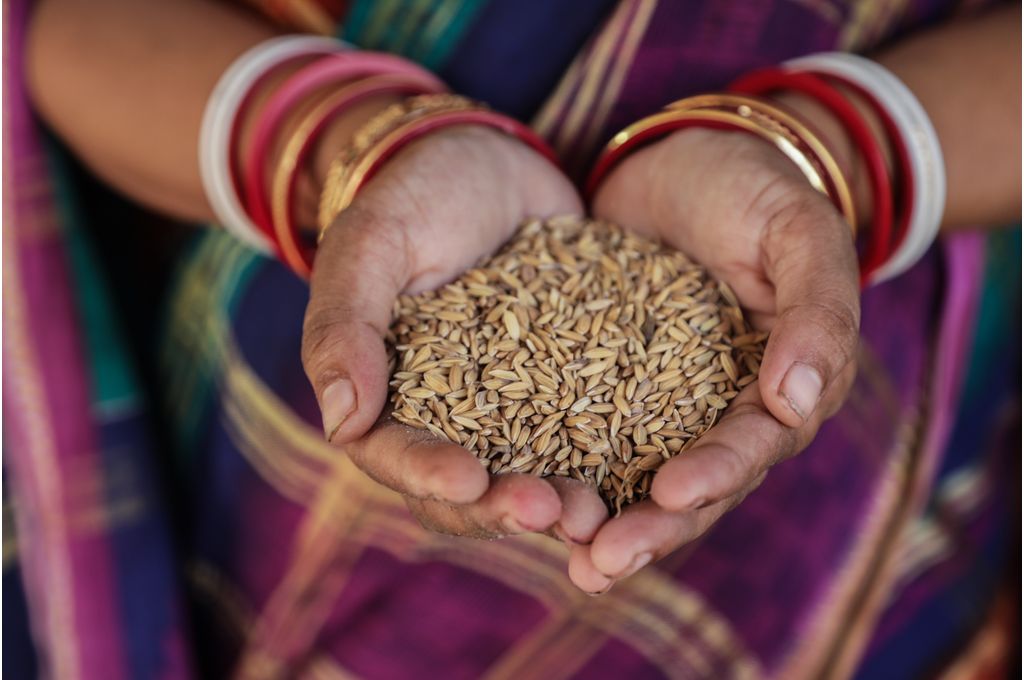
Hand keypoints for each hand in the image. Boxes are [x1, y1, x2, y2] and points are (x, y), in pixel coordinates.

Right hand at [302, 125, 606, 543]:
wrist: (487, 162)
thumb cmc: (413, 196)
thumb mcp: (370, 244)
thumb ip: (344, 326)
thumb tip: (340, 425)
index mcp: (386, 398)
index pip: (396, 455)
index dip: (428, 476)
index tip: (468, 481)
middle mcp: (450, 418)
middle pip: (470, 489)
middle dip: (506, 508)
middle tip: (555, 513)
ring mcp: (514, 408)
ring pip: (533, 475)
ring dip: (564, 503)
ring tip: (600, 514)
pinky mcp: (570, 387)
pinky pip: (591, 433)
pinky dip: (612, 461)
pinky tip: (648, 473)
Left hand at [569, 127, 860, 592]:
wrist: (685, 158)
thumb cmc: (755, 189)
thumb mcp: (800, 232)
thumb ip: (816, 311)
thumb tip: (796, 402)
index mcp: (778, 385)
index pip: (752, 445)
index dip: (717, 474)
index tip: (670, 495)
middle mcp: (718, 408)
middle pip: (691, 486)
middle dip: (648, 529)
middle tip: (596, 564)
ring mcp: (660, 401)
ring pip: (634, 475)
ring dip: (600, 519)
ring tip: (560, 559)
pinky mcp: (604, 381)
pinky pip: (583, 431)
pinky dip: (560, 466)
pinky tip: (517, 494)